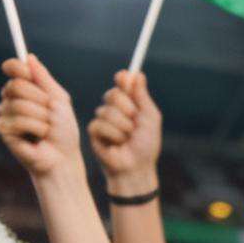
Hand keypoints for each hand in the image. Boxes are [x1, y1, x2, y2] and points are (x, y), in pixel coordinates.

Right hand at [0, 56, 84, 182]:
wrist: (62, 158)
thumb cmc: (63, 131)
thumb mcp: (59, 100)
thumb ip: (44, 79)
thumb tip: (29, 57)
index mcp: (26, 88)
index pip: (13, 67)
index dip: (17, 66)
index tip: (25, 71)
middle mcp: (12, 98)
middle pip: (16, 85)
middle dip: (40, 100)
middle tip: (49, 113)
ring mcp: (5, 113)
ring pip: (18, 104)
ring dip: (40, 118)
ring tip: (46, 129)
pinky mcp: (2, 129)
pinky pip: (17, 120)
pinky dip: (35, 128)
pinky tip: (38, 138)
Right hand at [86, 69, 162, 184]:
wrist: (136, 168)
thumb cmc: (146, 145)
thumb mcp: (150, 118)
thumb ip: (142, 97)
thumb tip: (137, 74)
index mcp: (129, 104)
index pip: (123, 84)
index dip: (123, 79)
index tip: (123, 77)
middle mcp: (115, 109)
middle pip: (113, 94)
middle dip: (127, 108)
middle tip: (134, 122)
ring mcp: (103, 119)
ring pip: (107, 111)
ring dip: (122, 127)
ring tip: (127, 139)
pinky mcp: (94, 131)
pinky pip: (99, 124)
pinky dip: (112, 134)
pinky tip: (116, 144)